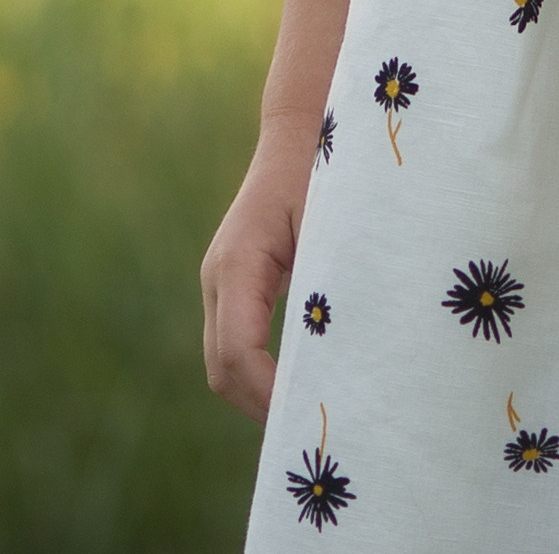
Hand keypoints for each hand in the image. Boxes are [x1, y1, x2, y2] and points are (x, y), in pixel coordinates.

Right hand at [202, 128, 308, 419]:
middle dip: (262, 407)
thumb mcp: (330, 226)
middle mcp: (218, 277)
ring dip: (259, 395)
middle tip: (313, 433)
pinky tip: (301, 384)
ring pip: (223, 363)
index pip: (239, 352)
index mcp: (237, 263)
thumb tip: (339, 358)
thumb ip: (326, 287)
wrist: (300, 125)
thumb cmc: (323, 168)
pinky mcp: (234, 284)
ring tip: (310, 416)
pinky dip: (259, 374)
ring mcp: (220, 281)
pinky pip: (235, 344)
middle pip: (222, 369)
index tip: (309, 417)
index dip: (270, 394)